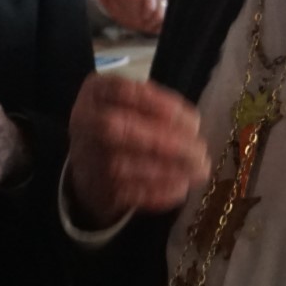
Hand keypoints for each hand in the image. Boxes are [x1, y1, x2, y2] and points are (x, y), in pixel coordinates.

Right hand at [66, 73, 207, 227]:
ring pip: (126, 166)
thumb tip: (192, 124)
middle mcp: (86, 122)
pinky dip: (158, 193)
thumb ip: (158, 102)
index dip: (161, 105)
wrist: (89, 159)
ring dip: (168, 170)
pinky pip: (127, 193)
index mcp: (96, 92)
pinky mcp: (98, 188)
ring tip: (199, 171)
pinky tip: (182, 187)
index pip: (125, 92)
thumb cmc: (122, 118)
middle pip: (121, 130)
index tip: (194, 120)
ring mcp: (88, 157)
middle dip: (167, 142)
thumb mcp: (131, 98)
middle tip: (200, 151)